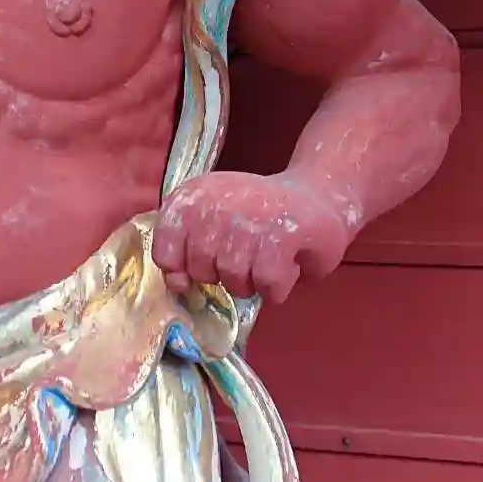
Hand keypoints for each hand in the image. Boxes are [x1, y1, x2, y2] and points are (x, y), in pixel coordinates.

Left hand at [152, 170, 351, 303]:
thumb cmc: (260, 215)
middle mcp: (217, 202)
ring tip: (268, 257)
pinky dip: (278, 287)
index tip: (207, 262)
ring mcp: (250, 218)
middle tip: (248, 255)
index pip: (165, 250)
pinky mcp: (282, 235)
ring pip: (234, 280)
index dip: (183, 268)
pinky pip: (267, 285)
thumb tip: (177, 283)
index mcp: (193, 195)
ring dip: (254, 282)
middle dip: (225, 275)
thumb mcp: (213, 221)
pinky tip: (287, 264)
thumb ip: (186, 249)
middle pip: (202, 271)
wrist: (317, 195)